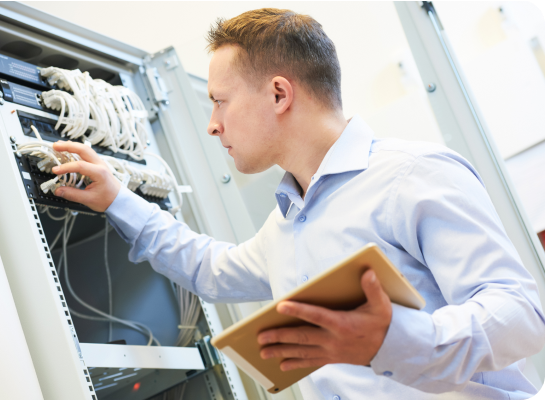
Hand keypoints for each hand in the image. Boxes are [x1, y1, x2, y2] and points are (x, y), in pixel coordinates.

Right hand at [51, 141, 120, 211]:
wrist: (119, 200)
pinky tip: (69, 150)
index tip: (56, 171)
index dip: (66, 167)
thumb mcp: (89, 200)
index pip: (80, 166)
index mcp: (100, 173)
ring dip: (72, 146)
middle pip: (84, 150)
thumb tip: (58, 191)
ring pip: (86, 149)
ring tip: (59, 145)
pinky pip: (87, 153)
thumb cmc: (108, 199)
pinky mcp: (98, 165)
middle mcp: (100, 165)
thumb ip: (72, 195)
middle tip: (55, 146)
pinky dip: (77, 150)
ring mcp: (100, 163)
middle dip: (69, 146)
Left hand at [257, 269, 391, 370]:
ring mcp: (331, 351)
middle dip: (280, 337)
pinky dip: (295, 364)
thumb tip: (367, 272)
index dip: (298, 310)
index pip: (316, 315)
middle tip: (261, 336)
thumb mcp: (381, 305)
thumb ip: (373, 288)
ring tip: (263, 352)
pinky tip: (282, 365)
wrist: (390, 350)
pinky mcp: (332, 358)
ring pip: (302, 352)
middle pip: (302, 337)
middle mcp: (334, 339)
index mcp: (342, 324)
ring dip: (282, 351)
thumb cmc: (382, 324)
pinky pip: (310, 362)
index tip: (281, 306)